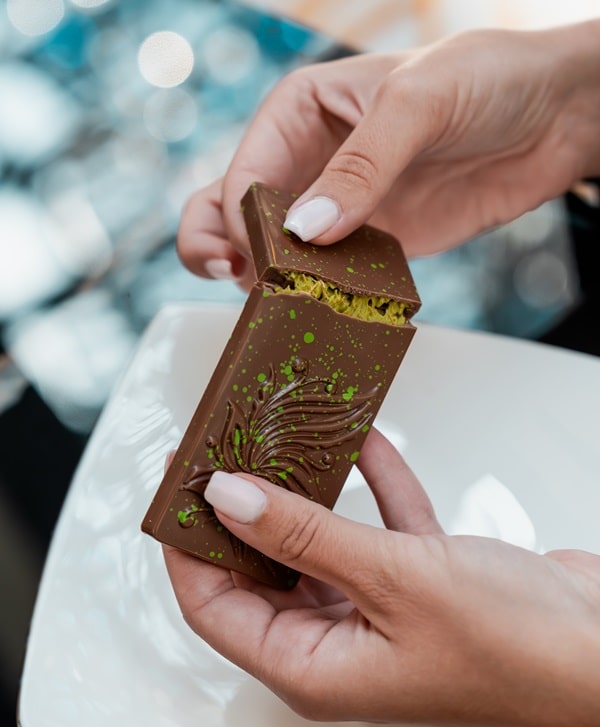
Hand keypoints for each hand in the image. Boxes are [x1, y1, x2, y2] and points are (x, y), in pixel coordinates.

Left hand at [163, 428, 599, 726]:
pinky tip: (363, 444)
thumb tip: (227, 499)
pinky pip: (376, 525)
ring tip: (284, 437)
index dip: (187, 545)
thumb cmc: (514, 645)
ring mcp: (375, 608)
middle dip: (244, 508)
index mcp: (313, 667)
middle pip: (260, 569)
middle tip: (227, 449)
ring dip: (308, 491)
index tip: (178, 483)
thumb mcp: (393, 579)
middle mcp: (336, 643)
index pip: (212, 606)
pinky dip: (370, 486)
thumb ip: (304, 535)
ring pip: (319, 542)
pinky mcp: (415, 579)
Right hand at [177, 20, 599, 287]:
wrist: (555, 117)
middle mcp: (310, 161)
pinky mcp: (370, 244)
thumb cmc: (487, 79)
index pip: (245, 173)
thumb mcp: (416, 104)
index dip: (240, 219)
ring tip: (276, 303)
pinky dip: (317, 295)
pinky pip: (328, 275)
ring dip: (266, 280)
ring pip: (275, 251)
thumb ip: (360, 168)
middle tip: (237, 281)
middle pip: (236, 211)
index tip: (263, 255)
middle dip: (219, 246)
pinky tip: (321, 309)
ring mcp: (339, 207)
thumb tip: (304, 232)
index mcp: (300, 111)